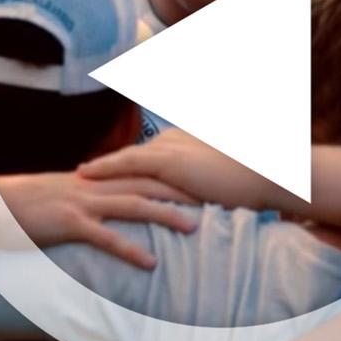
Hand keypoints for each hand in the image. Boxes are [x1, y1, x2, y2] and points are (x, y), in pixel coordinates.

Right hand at [0, 172, 199, 269]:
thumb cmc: (28, 204)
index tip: (201, 180)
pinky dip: (130, 249)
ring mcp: (82, 203)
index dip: (173, 175)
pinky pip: (105, 238)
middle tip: (213, 198)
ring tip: (193, 228)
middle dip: (181, 189)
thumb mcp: (65, 193)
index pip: (142, 172)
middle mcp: (94, 185)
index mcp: (96, 178)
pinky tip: (150, 263)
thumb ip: (91, 195)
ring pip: (133, 205)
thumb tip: (112, 201)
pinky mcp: (69, 224)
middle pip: (147, 183)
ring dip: (165, 215)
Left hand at [79, 130, 286, 212]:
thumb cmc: (254, 183)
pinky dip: (104, 168)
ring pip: (123, 157)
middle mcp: (173, 140)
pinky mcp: (169, 161)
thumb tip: (204, 200)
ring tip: (73, 175)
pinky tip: (84, 175)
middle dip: (104, 165)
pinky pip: (127, 164)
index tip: (99, 172)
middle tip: (76, 174)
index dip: (121, 165)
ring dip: (98, 167)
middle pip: (129, 154)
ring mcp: (170, 147)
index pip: (145, 155)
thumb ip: (207, 188)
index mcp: (185, 144)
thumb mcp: (224, 183)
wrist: (268, 174)